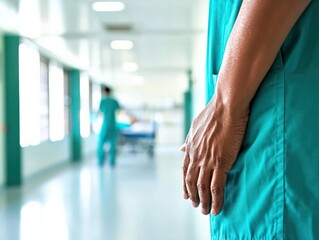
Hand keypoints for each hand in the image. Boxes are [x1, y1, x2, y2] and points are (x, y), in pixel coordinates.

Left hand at [181, 98, 248, 214]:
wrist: (226, 105)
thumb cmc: (213, 112)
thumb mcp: (195, 126)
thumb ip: (188, 140)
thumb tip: (181, 148)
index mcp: (190, 147)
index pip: (185, 170)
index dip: (185, 184)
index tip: (186, 195)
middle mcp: (196, 156)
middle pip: (191, 181)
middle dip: (193, 196)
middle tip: (196, 206)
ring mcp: (207, 160)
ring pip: (202, 187)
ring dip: (203, 202)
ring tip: (206, 212)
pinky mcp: (220, 162)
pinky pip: (217, 186)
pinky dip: (216, 200)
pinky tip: (217, 208)